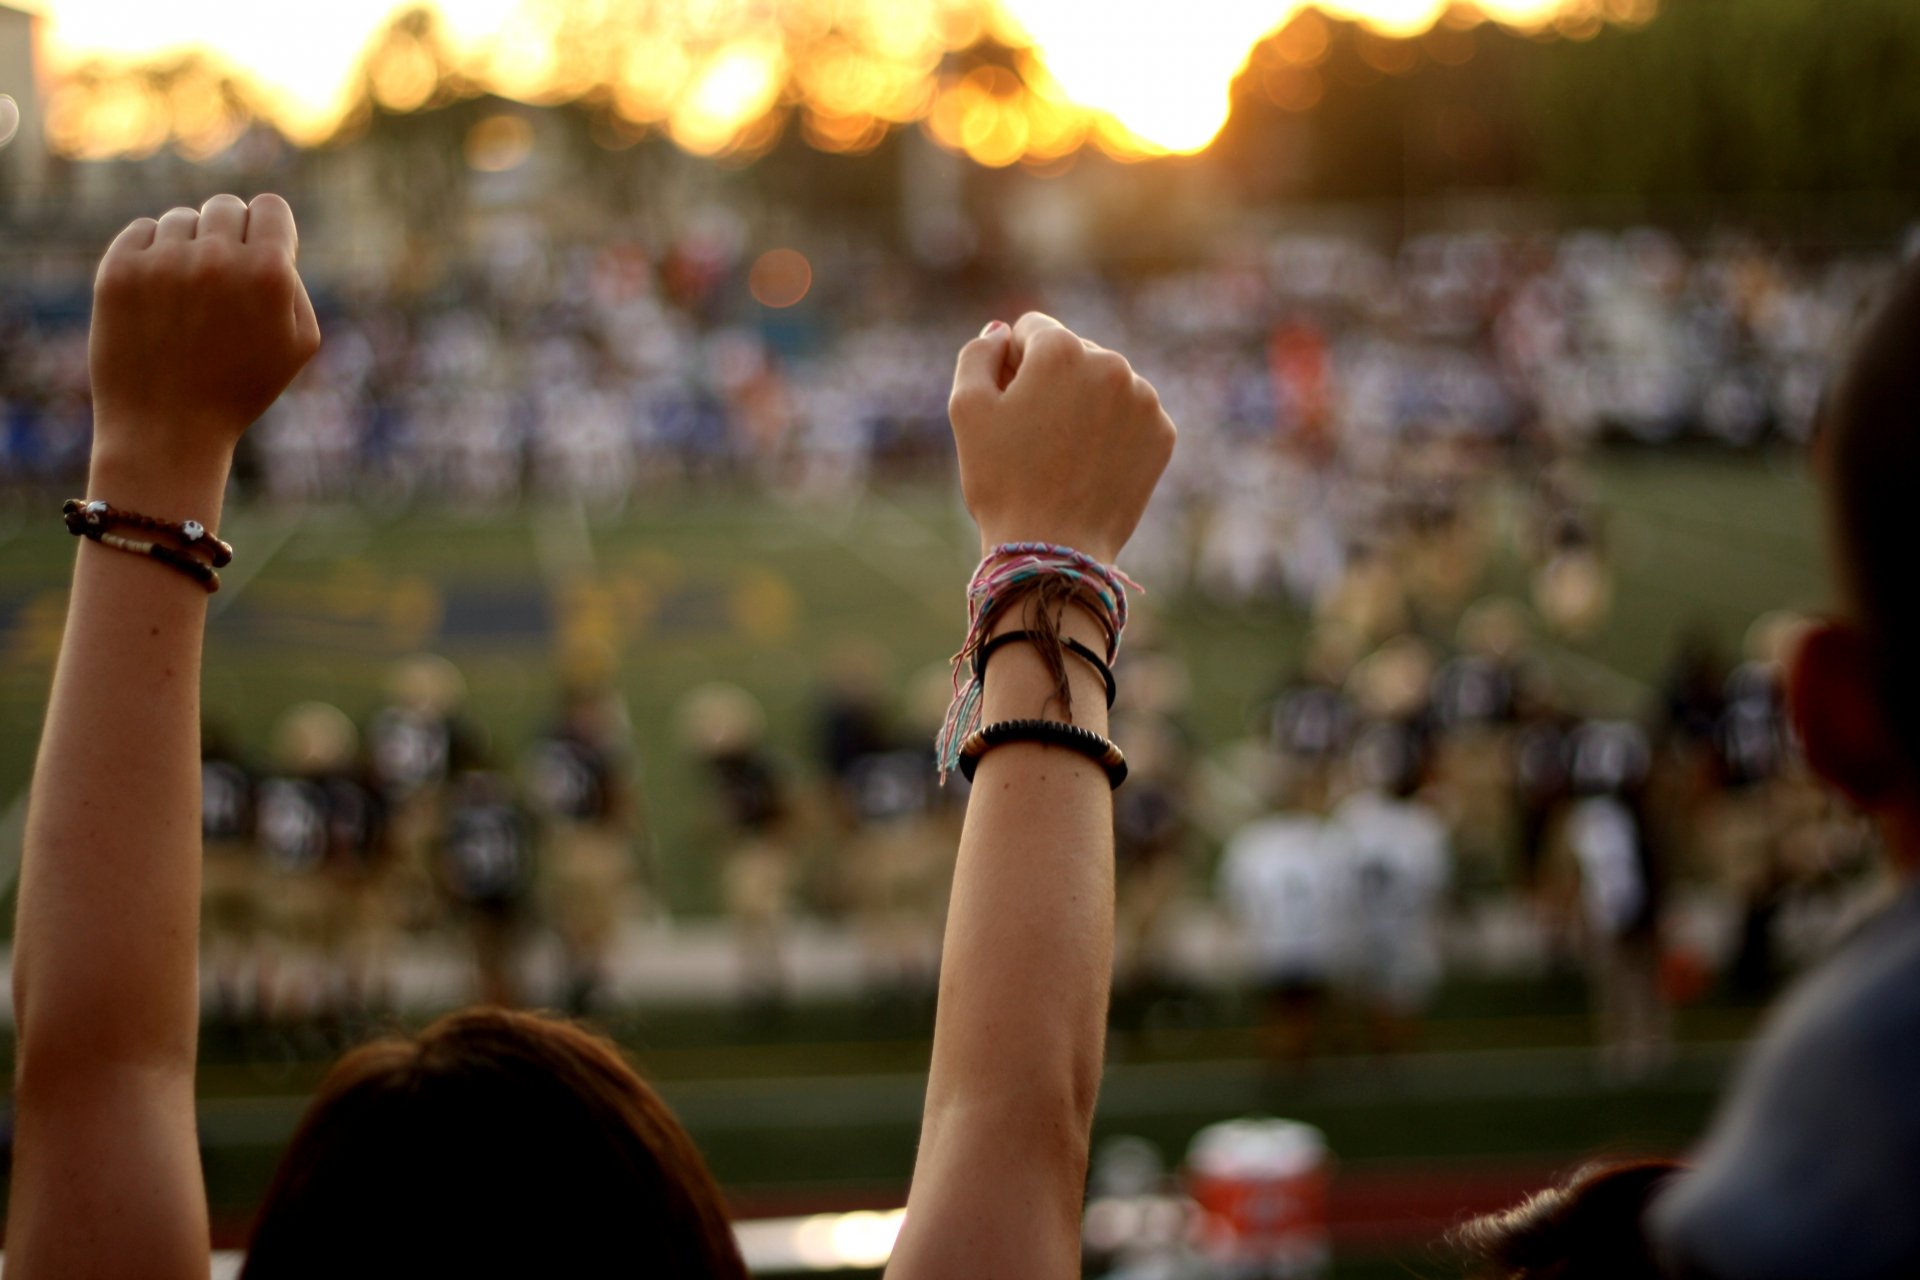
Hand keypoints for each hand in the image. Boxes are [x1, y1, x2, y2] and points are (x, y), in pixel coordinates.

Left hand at [88, 193, 320, 480]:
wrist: (167, 428)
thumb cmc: (240, 388)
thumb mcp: (298, 344)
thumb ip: (293, 282)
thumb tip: (271, 242)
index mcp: (269, 275)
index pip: (271, 207)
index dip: (268, 229)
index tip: (259, 253)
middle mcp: (217, 259)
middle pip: (225, 207)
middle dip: (229, 236)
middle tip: (222, 281)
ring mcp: (163, 262)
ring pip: (182, 219)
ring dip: (188, 248)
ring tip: (187, 298)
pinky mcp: (119, 270)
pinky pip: (142, 231)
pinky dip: (152, 255)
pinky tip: (158, 296)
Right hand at [948, 312, 1174, 564]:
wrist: (1054, 548)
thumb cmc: (1002, 479)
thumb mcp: (967, 409)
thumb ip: (978, 354)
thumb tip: (1001, 331)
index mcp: (1061, 349)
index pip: (1031, 329)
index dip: (1011, 365)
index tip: (1009, 405)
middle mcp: (1111, 363)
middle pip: (1072, 353)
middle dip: (1053, 381)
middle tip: (1035, 436)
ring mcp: (1144, 399)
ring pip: (1105, 383)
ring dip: (1085, 403)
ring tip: (1065, 453)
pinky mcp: (1163, 433)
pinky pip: (1130, 415)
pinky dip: (1112, 431)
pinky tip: (1092, 464)